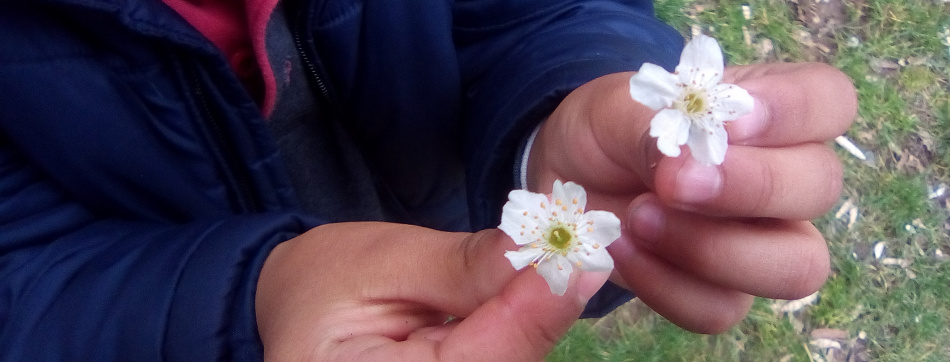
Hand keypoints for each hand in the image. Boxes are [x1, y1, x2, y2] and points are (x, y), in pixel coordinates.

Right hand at [255, 222, 609, 360]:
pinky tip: (522, 309)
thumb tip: (553, 261)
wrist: (292, 315)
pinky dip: (513, 344)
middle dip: (536, 325)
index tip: (580, 260)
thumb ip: (467, 268)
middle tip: (574, 263)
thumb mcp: (389, 259)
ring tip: (549, 276)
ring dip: (528, 333)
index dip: (533, 313)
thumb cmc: (327, 281)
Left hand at [529, 63, 856, 331]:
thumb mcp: (616, 107)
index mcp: (770, 112)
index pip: (828, 100)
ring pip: (795, 266)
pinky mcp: (721, 293)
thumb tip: (684, 161)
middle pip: (821, 187)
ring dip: (712, 248)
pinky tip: (622, 249)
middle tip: (674, 183)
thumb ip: (654, 125)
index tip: (730, 122)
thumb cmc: (609, 130)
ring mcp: (761, 243)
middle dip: (751, 187)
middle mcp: (783, 178)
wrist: (567, 175)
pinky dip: (664, 284)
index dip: (792, 111)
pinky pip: (720, 308)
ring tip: (638, 219)